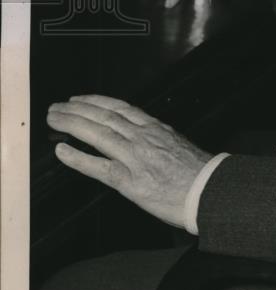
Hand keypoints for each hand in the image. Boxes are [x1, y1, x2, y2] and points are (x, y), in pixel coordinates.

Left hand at [46, 95, 210, 228]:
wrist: (209, 191)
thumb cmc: (198, 172)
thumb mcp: (178, 143)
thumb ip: (158, 137)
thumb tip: (144, 134)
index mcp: (155, 128)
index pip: (120, 108)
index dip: (96, 101)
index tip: (80, 98)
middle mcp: (143, 137)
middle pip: (104, 116)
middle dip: (77, 109)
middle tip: (56, 107)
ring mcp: (135, 157)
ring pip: (98, 134)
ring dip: (72, 124)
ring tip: (53, 120)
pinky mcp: (130, 181)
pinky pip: (99, 167)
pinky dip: (78, 158)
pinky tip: (62, 152)